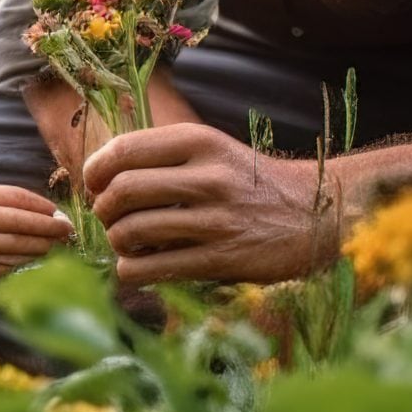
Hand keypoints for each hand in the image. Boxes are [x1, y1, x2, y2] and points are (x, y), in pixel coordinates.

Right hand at [0, 185, 75, 279]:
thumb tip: (32, 209)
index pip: (17, 198)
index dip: (41, 205)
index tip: (55, 211)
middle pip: (23, 223)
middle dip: (50, 227)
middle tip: (67, 230)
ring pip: (17, 247)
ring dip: (40, 246)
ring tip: (53, 245)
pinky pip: (2, 266)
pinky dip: (19, 263)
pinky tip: (30, 260)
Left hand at [83, 125, 344, 286]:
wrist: (318, 214)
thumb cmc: (252, 183)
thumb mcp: (215, 150)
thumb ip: (165, 157)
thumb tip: (99, 176)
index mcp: (200, 142)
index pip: (124, 149)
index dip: (95, 170)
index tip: (94, 185)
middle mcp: (207, 177)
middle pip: (121, 190)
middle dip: (102, 209)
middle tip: (110, 217)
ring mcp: (215, 220)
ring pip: (131, 231)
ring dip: (116, 241)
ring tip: (126, 242)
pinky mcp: (221, 259)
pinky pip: (151, 268)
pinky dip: (130, 270)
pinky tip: (137, 266)